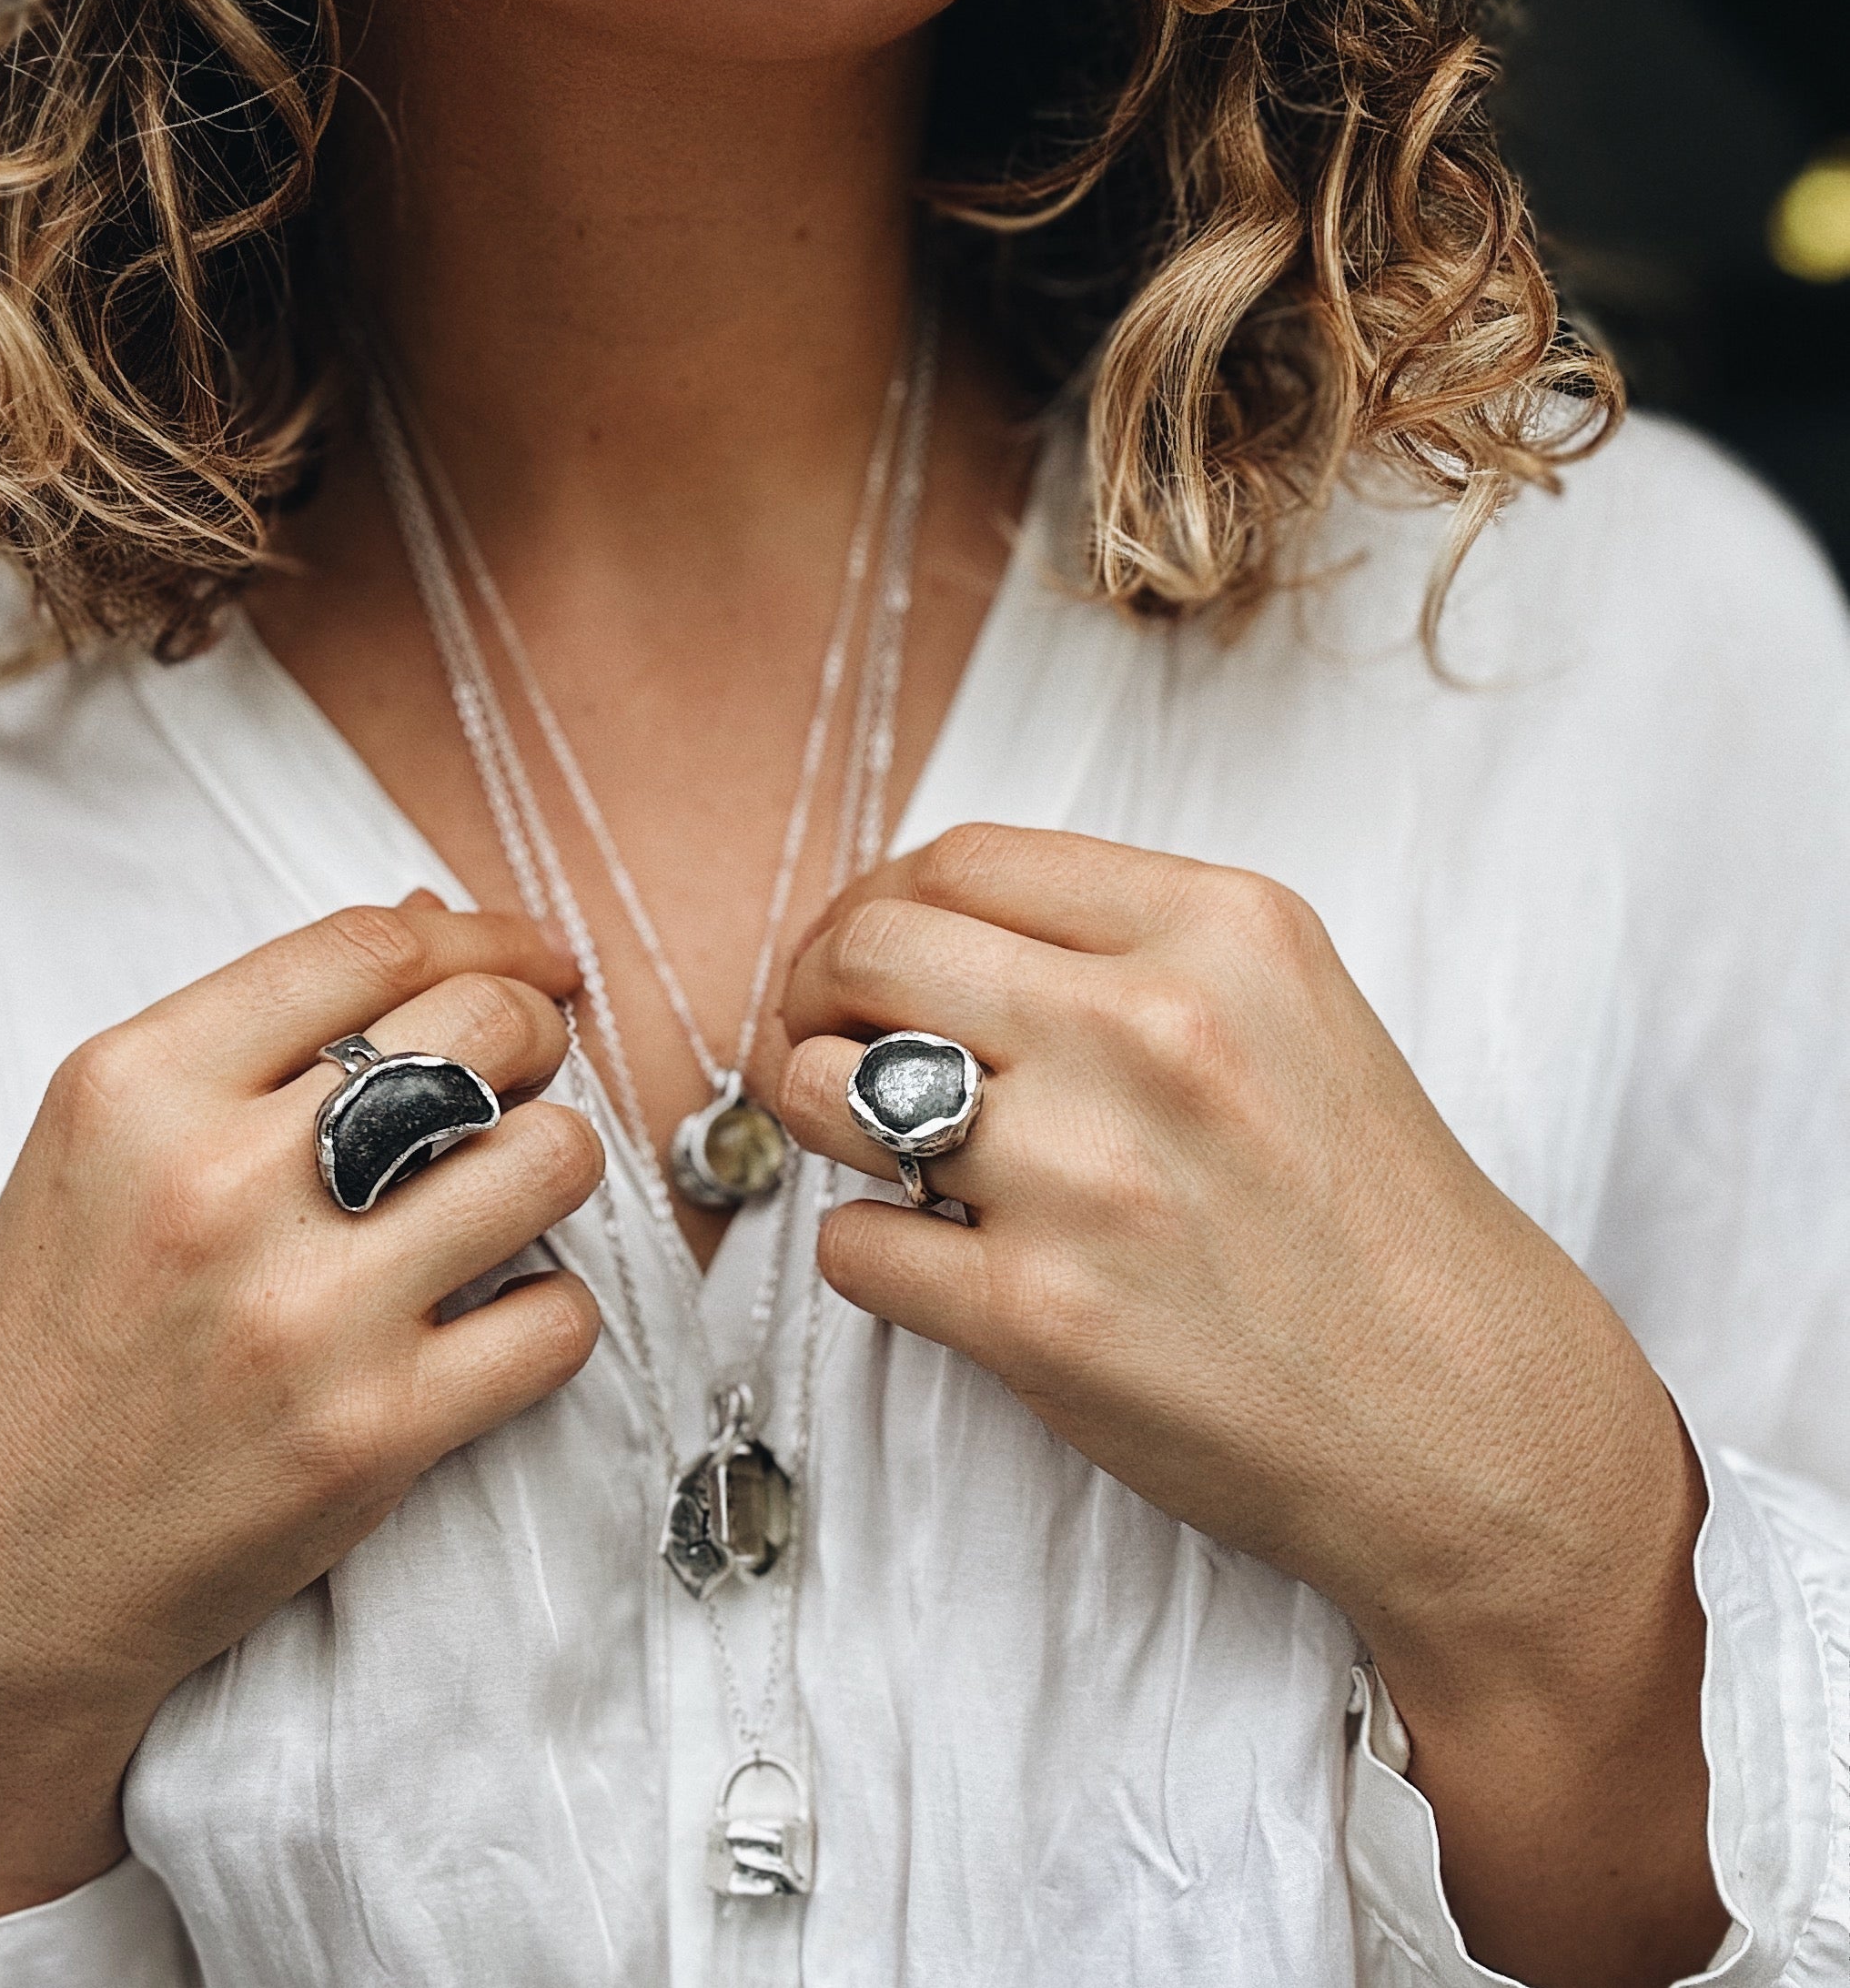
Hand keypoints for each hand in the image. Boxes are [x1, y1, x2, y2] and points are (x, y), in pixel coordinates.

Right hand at [0, 896, 603, 1987]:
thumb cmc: (51, 1350)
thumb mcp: (102, 1152)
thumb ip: (260, 1036)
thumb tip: (438, 921)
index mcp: (134, 1088)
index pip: (368, 947)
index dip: (482, 938)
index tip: (532, 963)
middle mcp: (219, 1183)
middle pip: (481, 1032)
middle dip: (538, 1035)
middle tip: (530, 1074)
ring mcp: (305, 1313)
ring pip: (550, 1159)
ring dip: (561, 1162)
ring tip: (515, 1190)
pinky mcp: (374, 1435)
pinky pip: (560, 1318)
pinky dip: (555, 1309)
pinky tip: (499, 1317)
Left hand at [778, 824, 1722, 1987]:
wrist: (1466, 1420)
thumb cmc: (1367, 1213)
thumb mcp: (1283, 1009)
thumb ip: (1119, 947)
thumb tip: (921, 932)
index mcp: (1217, 929)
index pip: (961, 857)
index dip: (875, 901)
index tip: (861, 953)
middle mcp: (1150, 1030)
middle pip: (869, 947)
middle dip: (811, 988)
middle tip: (820, 1036)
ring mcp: (1087, 1175)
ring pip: (822, 1088)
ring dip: (814, 1111)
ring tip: (869, 1144)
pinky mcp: (1038, 1318)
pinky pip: (853, 1244)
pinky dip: (870, 1249)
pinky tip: (935, 1260)